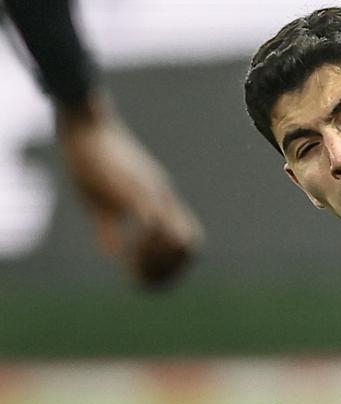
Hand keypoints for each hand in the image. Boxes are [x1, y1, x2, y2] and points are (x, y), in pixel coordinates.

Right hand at [56, 93, 201, 287]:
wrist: (85, 127)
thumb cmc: (90, 162)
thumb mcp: (100, 203)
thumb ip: (110, 230)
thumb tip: (115, 256)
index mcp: (160, 202)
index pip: (189, 240)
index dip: (174, 263)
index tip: (147, 272)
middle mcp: (163, 198)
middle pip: (192, 244)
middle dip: (169, 268)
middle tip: (141, 276)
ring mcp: (152, 193)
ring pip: (179, 238)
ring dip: (159, 260)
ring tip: (133, 265)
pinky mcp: (134, 188)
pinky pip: (153, 222)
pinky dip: (144, 244)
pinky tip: (124, 253)